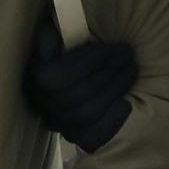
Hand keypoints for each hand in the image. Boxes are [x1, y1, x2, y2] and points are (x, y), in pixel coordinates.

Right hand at [22, 15, 134, 152]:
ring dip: (114, 89)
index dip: (89, 62)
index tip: (112, 46)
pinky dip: (112, 121)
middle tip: (128, 53)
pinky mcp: (76, 137)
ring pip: (87, 113)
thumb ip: (56, 31)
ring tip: (131, 69)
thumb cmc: (73, 47)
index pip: (60, 76)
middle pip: (78, 94)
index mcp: (36, 76)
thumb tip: (55, 37)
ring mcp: (59, 123)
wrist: (82, 74)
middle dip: (108, 71)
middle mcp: (43, 103)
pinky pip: (94, 137)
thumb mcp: (62, 32)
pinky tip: (126, 103)